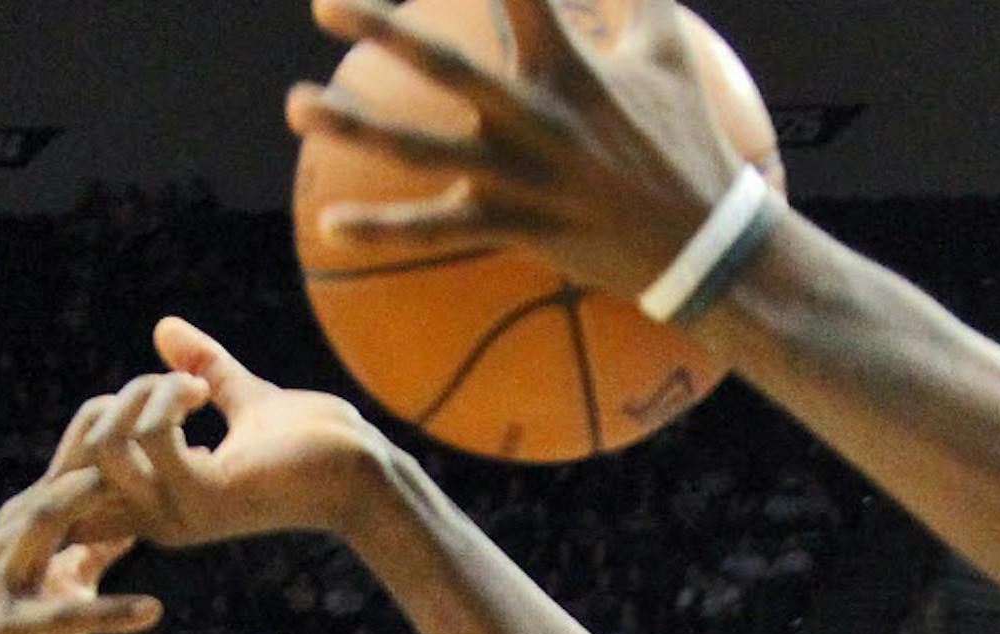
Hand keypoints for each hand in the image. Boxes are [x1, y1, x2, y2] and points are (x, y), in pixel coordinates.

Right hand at [0, 398, 166, 633]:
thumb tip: (134, 513)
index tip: (181, 391)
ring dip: (94, 503)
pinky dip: (108, 611)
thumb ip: (94, 546)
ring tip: (146, 492)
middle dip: (116, 442)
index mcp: (30, 525)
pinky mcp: (10, 632)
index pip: (75, 457)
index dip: (122, 421)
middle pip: (61, 475)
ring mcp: (5, 583)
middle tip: (175, 415)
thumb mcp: (68, 585)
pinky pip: (63, 616)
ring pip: (45, 524)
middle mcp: (11, 540)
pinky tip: (153, 610)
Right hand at [78, 317, 405, 545]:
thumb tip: (165, 328)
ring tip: (196, 385)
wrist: (366, 472)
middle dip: (117, 401)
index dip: (84, 431)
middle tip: (180, 384)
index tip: (141, 401)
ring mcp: (177, 513)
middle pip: (80, 455)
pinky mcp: (203, 498)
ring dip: (143, 394)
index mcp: (160, 504)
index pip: (76, 479)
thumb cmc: (315, 445)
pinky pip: (147, 437)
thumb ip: (202, 370)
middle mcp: (159, 518)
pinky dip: (167, 396)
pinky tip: (205, 391)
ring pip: (104, 444)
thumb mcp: (245, 400)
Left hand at [287, 0, 746, 298]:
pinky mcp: (516, 227)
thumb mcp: (671, 49)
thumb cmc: (689, 140)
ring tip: (294, 104)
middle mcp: (537, 117)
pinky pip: (438, 232)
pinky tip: (332, 226)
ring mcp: (521, 177)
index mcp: (572, 66)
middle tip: (323, 4)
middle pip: (444, 66)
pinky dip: (385, 229)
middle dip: (381, 30)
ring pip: (421, 151)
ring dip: (353, 128)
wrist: (706, 245)